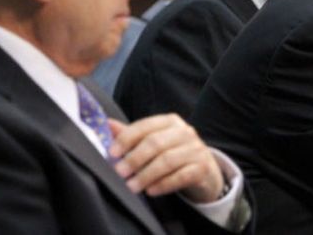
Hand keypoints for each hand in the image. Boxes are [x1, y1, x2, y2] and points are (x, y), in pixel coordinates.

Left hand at [107, 114, 223, 201]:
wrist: (204, 171)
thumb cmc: (174, 153)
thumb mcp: (155, 141)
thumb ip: (132, 134)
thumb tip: (107, 124)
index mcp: (170, 121)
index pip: (145, 126)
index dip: (127, 138)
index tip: (112, 153)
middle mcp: (185, 132)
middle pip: (156, 142)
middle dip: (134, 158)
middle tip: (119, 172)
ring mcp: (196, 149)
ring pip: (167, 160)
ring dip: (146, 174)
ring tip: (132, 186)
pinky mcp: (202, 168)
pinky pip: (181, 176)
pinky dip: (164, 184)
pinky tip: (151, 191)